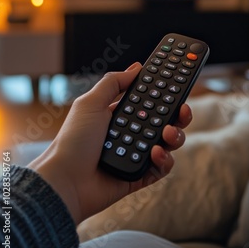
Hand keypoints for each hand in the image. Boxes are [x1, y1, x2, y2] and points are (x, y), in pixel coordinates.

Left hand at [29, 63, 191, 224]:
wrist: (66, 180)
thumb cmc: (73, 140)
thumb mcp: (90, 102)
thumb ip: (113, 83)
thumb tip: (136, 67)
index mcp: (120, 114)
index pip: (148, 101)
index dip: (164, 93)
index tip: (179, 84)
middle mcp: (131, 133)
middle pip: (164, 120)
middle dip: (177, 114)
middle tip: (183, 109)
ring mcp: (136, 154)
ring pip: (168, 143)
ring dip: (174, 136)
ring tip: (168, 133)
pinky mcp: (140, 176)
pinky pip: (161, 167)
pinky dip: (164, 160)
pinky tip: (155, 153)